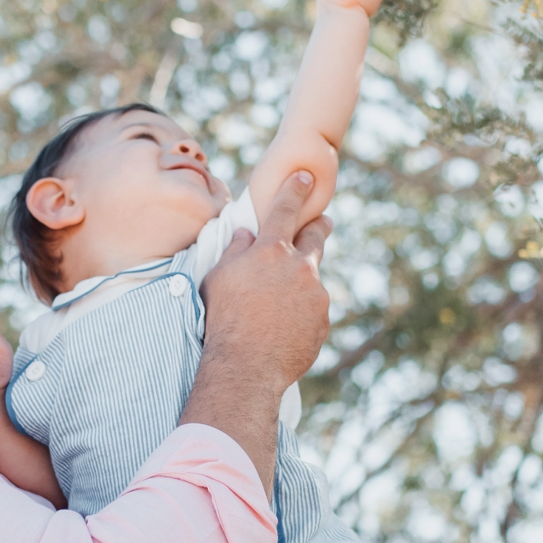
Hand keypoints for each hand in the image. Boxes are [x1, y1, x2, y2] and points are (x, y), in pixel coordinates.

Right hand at [198, 171, 333, 395]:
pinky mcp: (324, 318)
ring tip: (281, 300)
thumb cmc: (224, 320)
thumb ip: (235, 251)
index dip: (295, 189)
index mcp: (271, 251)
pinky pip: (315, 307)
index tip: (305, 176)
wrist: (247, 366)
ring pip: (312, 277)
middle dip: (320, 224)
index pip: (285, 209)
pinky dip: (303, 310)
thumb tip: (246, 233)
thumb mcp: (218, 279)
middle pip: (316, 236)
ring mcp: (316, 293)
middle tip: (324, 220)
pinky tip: (285, 325)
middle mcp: (300, 267)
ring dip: (301, 280)